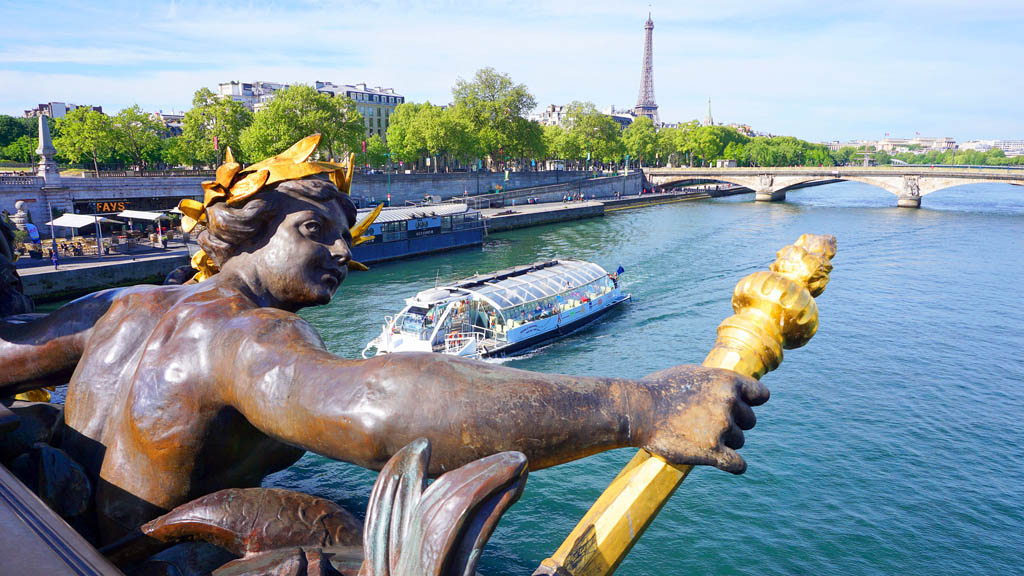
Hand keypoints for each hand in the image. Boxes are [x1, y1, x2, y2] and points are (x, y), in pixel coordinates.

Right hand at [635, 365, 769, 473]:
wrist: (637, 411)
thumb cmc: (658, 390)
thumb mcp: (690, 374)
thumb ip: (714, 381)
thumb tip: (729, 387)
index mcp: (726, 381)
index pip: (761, 395)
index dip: (750, 402)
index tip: (740, 408)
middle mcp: (728, 402)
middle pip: (749, 421)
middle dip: (734, 424)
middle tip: (709, 425)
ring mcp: (722, 427)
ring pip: (740, 441)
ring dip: (725, 442)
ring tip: (699, 438)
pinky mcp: (712, 451)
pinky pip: (737, 465)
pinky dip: (733, 466)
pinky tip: (724, 462)